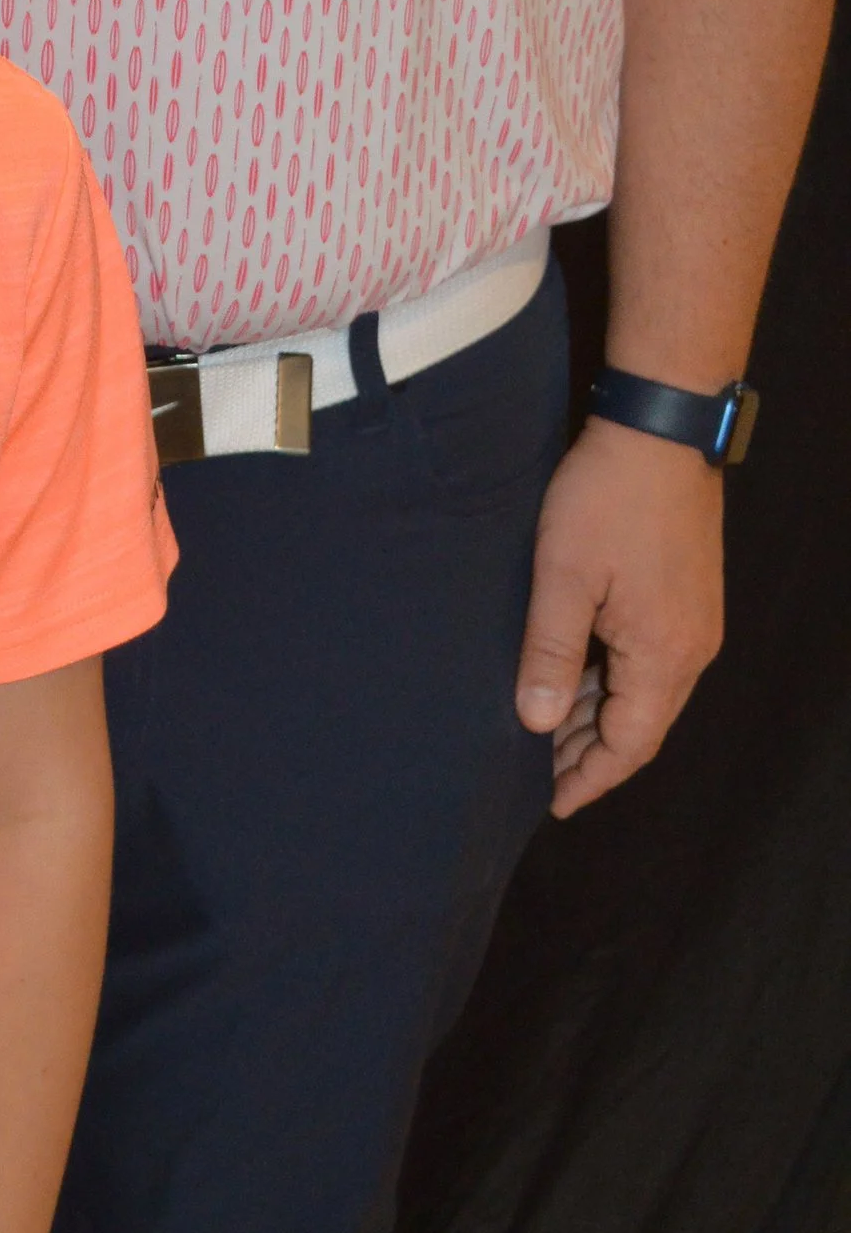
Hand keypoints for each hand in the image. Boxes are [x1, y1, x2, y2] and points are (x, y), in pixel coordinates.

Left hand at [515, 416, 723, 816]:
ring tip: (547, 729)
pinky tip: (578, 676)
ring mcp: (695, 621)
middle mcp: (691, 649)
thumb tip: (537, 723)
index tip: (552, 803)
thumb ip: (551, 653)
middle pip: (642, 725)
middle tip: (538, 772)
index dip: (591, 778)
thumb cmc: (606, 498)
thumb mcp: (563, 575)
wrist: (659, 430)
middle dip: (591, 753)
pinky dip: (613, 680)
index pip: (631, 745)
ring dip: (600, 714)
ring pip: (646, 693)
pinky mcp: (688, 596)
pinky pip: (651, 661)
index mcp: (664, 655)